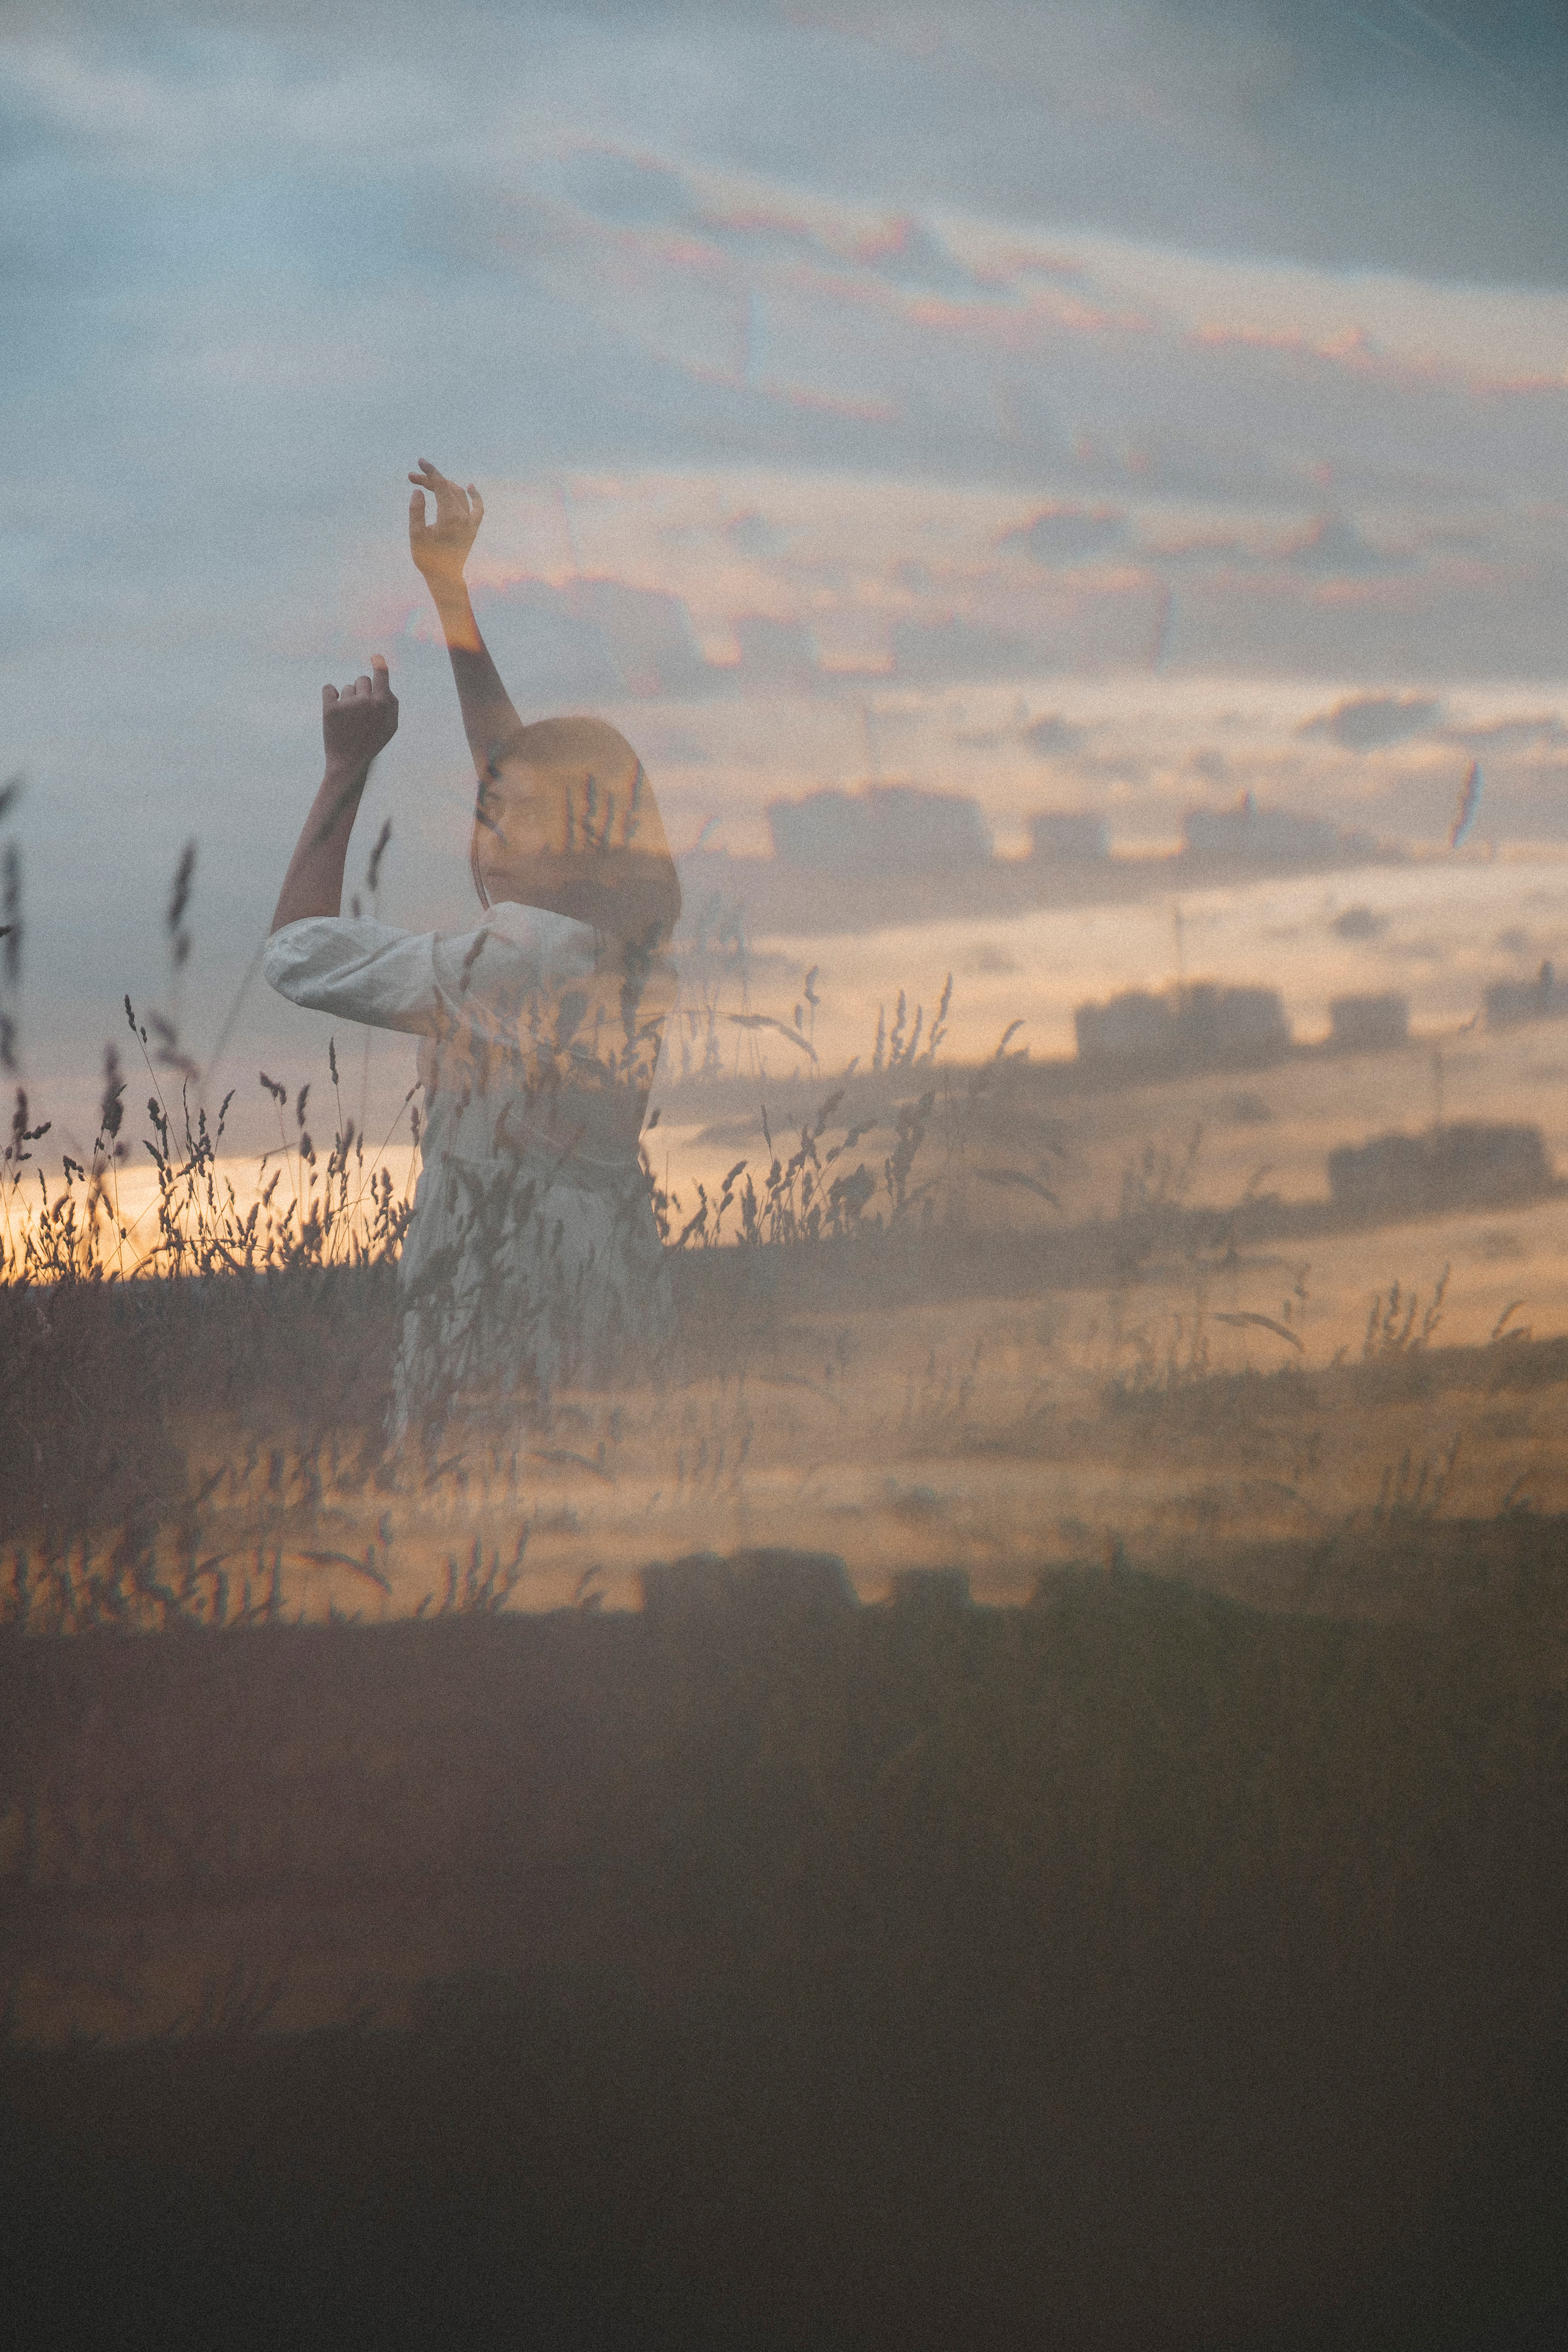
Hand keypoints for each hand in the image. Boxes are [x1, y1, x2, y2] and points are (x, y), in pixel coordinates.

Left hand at [322, 656, 397, 775]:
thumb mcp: (390, 726)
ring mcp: (348, 704)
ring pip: (346, 687)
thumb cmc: (372, 742)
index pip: (380, 676)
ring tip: (349, 720)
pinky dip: (330, 695)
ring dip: (347, 699)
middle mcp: (367, 701)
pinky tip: (334, 710)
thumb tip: (383, 679)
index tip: (375, 657)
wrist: (349, 763)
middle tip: (360, 712)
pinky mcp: (330, 708)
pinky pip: (328, 688)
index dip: (378, 664)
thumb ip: (391, 702)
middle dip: (361, 691)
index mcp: (383, 705)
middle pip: (362, 680)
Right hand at [408, 458, 483, 590]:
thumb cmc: (428, 559)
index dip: (430, 472)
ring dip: (444, 486)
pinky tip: (470, 487)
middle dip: (430, 481)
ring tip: (428, 484)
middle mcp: (463, 517)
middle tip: (412, 478)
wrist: (445, 578)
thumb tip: (418, 491)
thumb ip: (416, 511)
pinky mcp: (473, 529)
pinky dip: (474, 497)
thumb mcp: (416, 535)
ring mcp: (470, 523)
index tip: (420, 461)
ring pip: (459, 495)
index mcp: (450, 516)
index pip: (440, 485)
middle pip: (447, 489)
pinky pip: (478, 509)